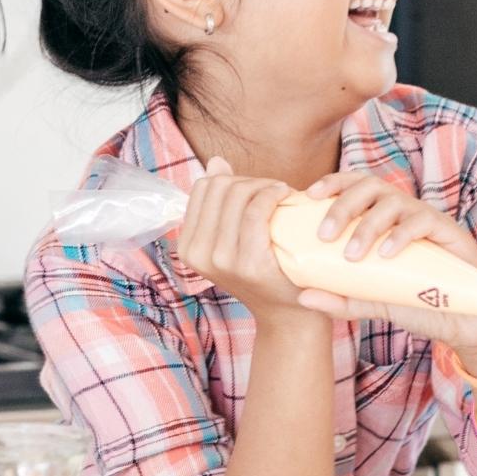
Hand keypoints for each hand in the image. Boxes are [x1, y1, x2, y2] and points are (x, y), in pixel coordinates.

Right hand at [177, 157, 308, 318]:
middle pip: (220, 186)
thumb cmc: (264, 271)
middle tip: (274, 190)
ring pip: (238, 194)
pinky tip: (286, 196)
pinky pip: (254, 211)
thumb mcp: (232, 238)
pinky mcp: (247, 262)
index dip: (232, 178)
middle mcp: (198, 254)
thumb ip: (220, 203)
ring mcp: (221, 260)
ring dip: (264, 185)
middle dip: (250, 180)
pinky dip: (272, 194)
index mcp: (188, 247)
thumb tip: (216, 163)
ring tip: (281, 194)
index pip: (204, 187)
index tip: (255, 189)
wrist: (288, 312)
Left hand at [294, 171, 476, 354]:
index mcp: (384, 218)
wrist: (466, 323)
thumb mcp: (374, 302)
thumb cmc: (421, 303)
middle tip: (324, 235)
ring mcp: (427, 219)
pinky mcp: (450, 233)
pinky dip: (401, 235)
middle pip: (370, 186)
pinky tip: (386, 255)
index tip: (308, 195)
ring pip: (395, 201)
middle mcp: (404, 212)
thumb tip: (303, 296)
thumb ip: (342, 299)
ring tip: (352, 254)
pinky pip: (424, 221)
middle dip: (343, 205)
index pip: (356, 185)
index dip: (333, 182)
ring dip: (368, 225)